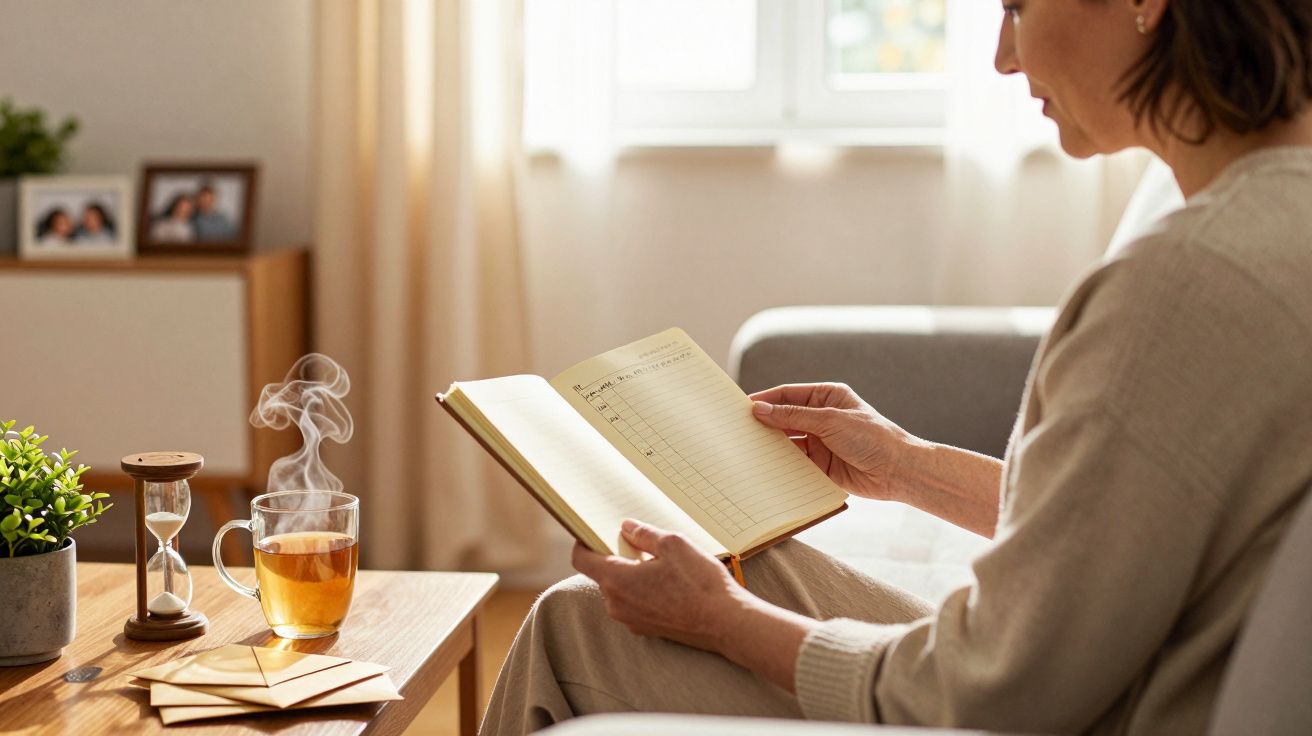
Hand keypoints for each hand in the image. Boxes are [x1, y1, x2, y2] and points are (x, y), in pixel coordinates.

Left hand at [570, 519, 747, 652]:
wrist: (725, 623)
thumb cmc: (699, 583)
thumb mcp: (673, 544)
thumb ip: (644, 534)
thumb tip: (627, 528)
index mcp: (616, 581)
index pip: (581, 559)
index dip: (583, 542)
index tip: (593, 532)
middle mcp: (617, 605)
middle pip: (602, 574)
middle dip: (615, 556)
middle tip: (638, 542)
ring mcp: (631, 620)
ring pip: (620, 589)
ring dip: (631, 574)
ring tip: (660, 562)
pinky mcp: (647, 629)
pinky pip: (635, 603)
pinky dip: (643, 590)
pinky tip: (669, 582)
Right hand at [750, 382, 920, 501]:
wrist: (897, 470)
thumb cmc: (872, 437)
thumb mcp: (830, 420)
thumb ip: (793, 416)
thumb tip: (760, 409)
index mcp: (827, 396)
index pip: (788, 394)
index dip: (765, 399)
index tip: (742, 406)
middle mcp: (821, 417)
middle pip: (785, 418)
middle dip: (765, 423)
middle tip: (738, 428)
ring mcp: (820, 441)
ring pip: (788, 441)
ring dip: (771, 444)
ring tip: (747, 447)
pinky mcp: (821, 464)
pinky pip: (795, 462)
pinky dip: (781, 463)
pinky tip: (765, 464)